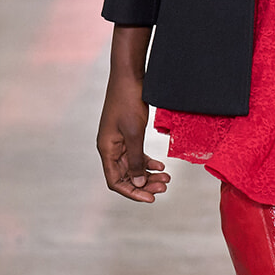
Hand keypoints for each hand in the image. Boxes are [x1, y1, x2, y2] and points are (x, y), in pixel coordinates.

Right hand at [97, 26, 169, 203]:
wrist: (128, 76)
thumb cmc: (128, 101)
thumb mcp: (134, 133)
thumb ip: (135, 159)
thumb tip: (138, 182)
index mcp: (106, 149)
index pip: (116, 181)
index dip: (133, 192)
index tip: (151, 198)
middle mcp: (110, 148)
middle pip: (125, 176)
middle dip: (145, 183)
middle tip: (165, 186)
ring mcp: (118, 141)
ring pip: (132, 166)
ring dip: (148, 174)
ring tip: (167, 178)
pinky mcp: (126, 133)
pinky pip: (135, 154)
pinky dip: (147, 161)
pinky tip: (161, 165)